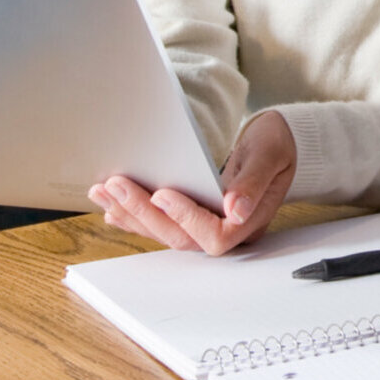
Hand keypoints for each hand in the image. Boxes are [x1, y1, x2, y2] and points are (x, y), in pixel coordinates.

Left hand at [89, 110, 296, 253]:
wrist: (276, 143)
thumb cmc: (276, 146)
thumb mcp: (270, 156)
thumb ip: (253, 183)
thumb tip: (236, 210)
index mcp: (249, 221)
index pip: (214, 235)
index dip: (186, 218)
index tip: (162, 193)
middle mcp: (226, 230)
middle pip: (180, 236)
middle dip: (143, 211)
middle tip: (116, 184)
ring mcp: (207, 226)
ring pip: (164, 232)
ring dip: (130, 214)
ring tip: (104, 191)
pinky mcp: (192, 218)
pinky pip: (161, 224)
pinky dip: (134, 216)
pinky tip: (113, 208)